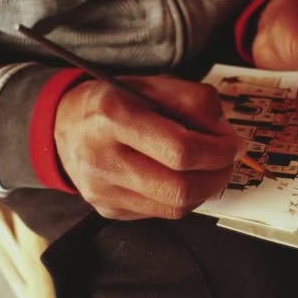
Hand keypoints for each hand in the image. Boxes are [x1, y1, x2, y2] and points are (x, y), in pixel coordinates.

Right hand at [55, 75, 241, 219]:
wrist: (63, 124)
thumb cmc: (116, 101)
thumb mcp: (154, 84)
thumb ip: (195, 101)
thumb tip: (226, 135)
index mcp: (113, 115)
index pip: (181, 149)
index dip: (218, 152)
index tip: (233, 145)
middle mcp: (102, 157)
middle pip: (179, 187)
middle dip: (217, 176)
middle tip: (228, 161)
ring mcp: (102, 190)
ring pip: (174, 207)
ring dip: (205, 190)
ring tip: (210, 169)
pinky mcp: (107, 209)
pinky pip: (161, 213)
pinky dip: (183, 198)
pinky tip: (183, 178)